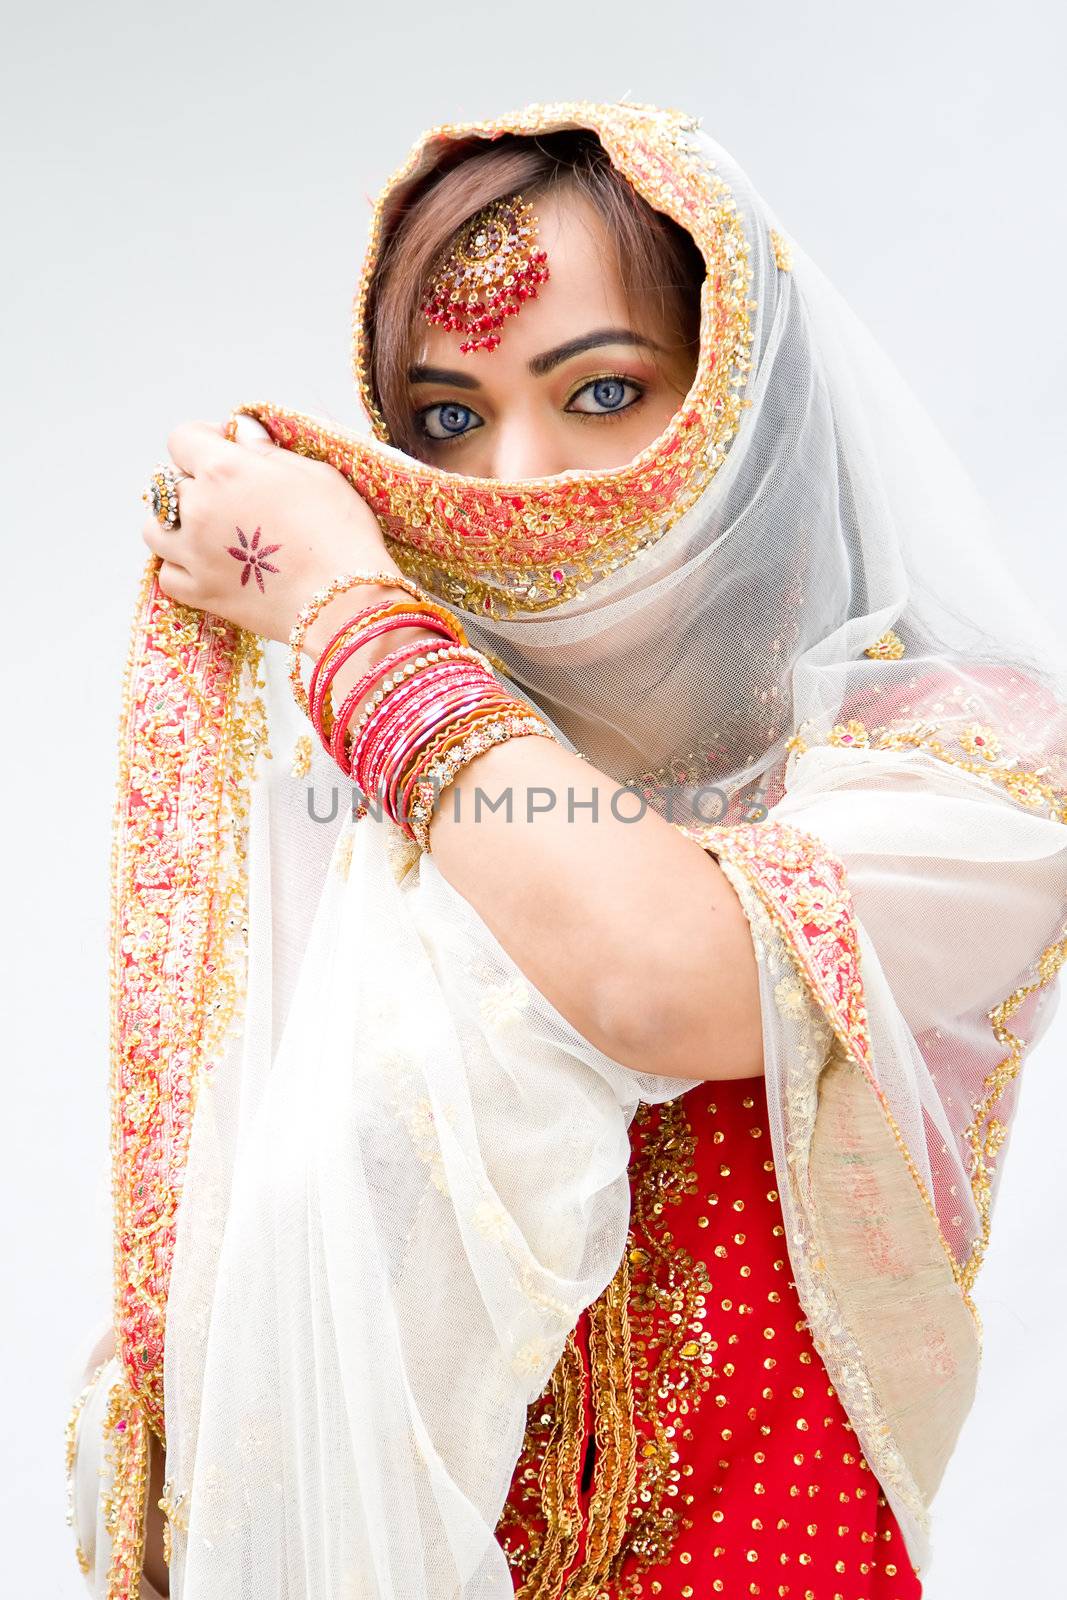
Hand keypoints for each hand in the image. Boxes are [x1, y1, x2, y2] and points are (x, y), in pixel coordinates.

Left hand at [141, 418, 402, 644]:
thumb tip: (242, 433)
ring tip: (208, 531)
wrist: (346, 605)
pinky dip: (180, 567)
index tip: (226, 449)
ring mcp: (194, 555)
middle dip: (195, 483)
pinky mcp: (201, 594)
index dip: (204, 440)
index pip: (182, 439)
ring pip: (155, 530)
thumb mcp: (315, 476)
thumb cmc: (340, 535)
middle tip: (231, 496)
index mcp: (224, 470)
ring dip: (175, 525)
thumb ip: (268, 452)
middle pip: (169, 485)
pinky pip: (167, 574)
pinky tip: (207, 564)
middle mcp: (198, 509)